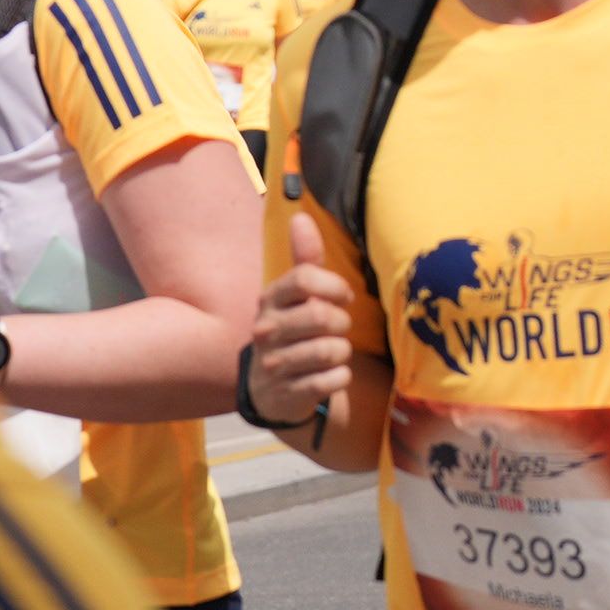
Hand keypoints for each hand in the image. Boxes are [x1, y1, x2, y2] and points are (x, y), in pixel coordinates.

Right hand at [250, 212, 363, 425]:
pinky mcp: (289, 393)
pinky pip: (333, 380)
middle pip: (322, 316)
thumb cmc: (290, 330)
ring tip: (332, 353)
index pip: (304, 279)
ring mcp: (275, 364)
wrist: (269, 388)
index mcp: (270, 300)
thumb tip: (301, 216)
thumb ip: (303, 258)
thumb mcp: (293, 296)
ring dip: (342, 352)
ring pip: (331, 351)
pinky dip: (340, 377)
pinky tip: (330, 375)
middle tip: (337, 329)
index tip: (343, 296)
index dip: (334, 285)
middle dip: (342, 322)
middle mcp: (267, 330)